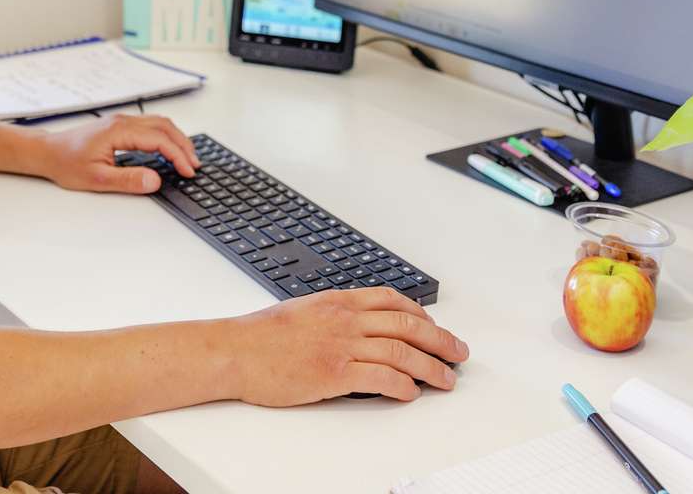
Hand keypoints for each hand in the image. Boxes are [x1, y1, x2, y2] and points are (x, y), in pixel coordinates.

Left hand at [29, 113, 199, 194]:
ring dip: (176, 138)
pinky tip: (168, 149)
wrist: (48, 152)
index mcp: (119, 131)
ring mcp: (121, 121)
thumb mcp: (97, 178)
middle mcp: (122, 121)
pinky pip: (150, 125)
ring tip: (187, 158)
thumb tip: (154, 180)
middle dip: (184, 145)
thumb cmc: (66, 163)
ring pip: (159, 123)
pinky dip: (165, 136)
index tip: (188, 171)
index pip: (159, 140)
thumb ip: (127, 180)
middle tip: (195, 165)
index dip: (178, 156)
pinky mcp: (119, 126)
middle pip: (164, 126)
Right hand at [228, 287, 468, 403]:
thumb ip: (333, 315)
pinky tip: (411, 393)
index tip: (435, 328)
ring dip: (431, 368)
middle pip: (407, 325)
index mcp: (338, 301)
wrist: (234, 351)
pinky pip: (381, 378)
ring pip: (402, 353)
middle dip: (440, 340)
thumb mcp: (302, 310)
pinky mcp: (334, 374)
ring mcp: (341, 346)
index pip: (392, 300)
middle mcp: (345, 319)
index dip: (422, 315)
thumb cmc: (260, 335)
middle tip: (458, 353)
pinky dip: (402, 386)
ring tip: (446, 380)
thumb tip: (357, 326)